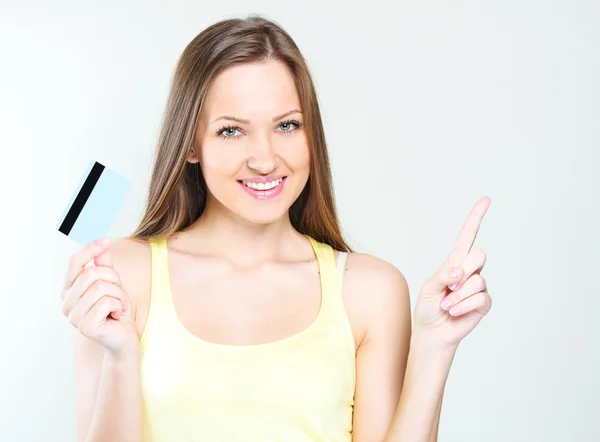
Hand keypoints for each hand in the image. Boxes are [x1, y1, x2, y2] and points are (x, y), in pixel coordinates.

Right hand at [61, 238, 137, 354]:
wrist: (124, 337)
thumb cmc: (117, 310)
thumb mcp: (112, 283)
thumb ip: (104, 264)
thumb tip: (103, 242)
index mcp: (69, 290)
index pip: (74, 262)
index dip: (90, 249)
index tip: (106, 240)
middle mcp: (66, 303)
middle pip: (92, 274)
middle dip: (113, 280)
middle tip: (118, 293)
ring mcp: (73, 316)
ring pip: (101, 288)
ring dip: (118, 295)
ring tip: (117, 306)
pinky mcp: (85, 326)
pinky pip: (108, 302)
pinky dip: (119, 306)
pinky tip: (117, 316)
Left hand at [413, 196, 491, 348]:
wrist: (433, 331)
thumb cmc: (428, 306)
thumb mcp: (428, 288)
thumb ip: (443, 276)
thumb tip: (459, 271)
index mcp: (454, 261)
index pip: (467, 235)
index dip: (476, 217)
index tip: (486, 200)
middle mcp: (469, 270)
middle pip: (479, 255)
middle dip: (463, 272)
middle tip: (448, 287)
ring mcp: (478, 286)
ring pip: (477, 280)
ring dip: (457, 296)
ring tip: (446, 304)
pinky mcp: (483, 302)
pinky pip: (479, 298)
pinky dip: (463, 306)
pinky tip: (454, 312)